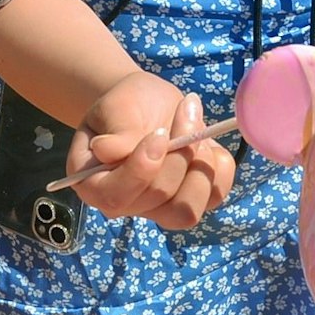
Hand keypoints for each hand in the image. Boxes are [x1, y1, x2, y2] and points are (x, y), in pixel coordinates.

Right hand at [66, 71, 234, 228]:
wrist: (147, 104)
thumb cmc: (125, 105)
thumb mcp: (116, 106)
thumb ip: (115, 129)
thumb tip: (107, 151)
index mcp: (95, 184)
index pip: (114, 197)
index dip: (140, 170)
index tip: (160, 134)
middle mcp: (127, 203)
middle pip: (158, 197)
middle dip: (179, 152)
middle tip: (186, 109)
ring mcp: (160, 208)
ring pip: (188, 211)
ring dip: (200, 165)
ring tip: (197, 128)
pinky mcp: (191, 199)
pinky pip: (215, 196)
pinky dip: (219, 168)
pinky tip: (209, 142)